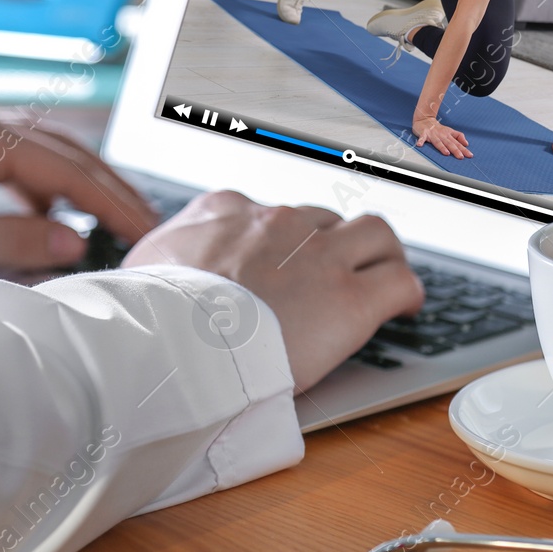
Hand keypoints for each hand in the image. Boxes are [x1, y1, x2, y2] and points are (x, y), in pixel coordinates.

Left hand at [0, 104, 157, 270]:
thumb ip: (7, 240)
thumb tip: (73, 242)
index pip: (68, 168)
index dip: (111, 201)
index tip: (146, 230)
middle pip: (66, 152)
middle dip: (108, 189)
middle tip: (147, 226)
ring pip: (44, 154)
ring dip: (80, 187)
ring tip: (110, 224)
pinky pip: (16, 162)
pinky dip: (44, 189)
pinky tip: (48, 220)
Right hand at [120, 191, 422, 391]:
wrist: (173, 341)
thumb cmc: (151, 314)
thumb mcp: (145, 266)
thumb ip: (165, 255)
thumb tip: (157, 269)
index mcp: (226, 210)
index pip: (267, 213)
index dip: (282, 240)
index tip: (283, 263)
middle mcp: (277, 222)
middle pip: (322, 220)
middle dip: (331, 245)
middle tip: (335, 274)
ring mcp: (318, 255)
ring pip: (374, 234)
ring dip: (380, 255)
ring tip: (383, 278)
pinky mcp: (349, 297)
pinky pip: (399, 280)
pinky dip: (407, 291)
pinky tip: (406, 306)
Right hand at [413, 116, 471, 158]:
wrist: (425, 118)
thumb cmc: (438, 128)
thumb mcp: (450, 130)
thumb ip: (458, 136)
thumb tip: (466, 143)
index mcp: (448, 134)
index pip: (457, 143)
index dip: (463, 149)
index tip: (470, 155)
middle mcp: (441, 135)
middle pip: (449, 143)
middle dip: (455, 150)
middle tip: (461, 157)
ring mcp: (432, 134)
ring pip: (438, 142)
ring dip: (442, 147)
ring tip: (446, 153)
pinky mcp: (423, 133)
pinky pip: (422, 138)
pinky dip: (420, 141)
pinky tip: (419, 145)